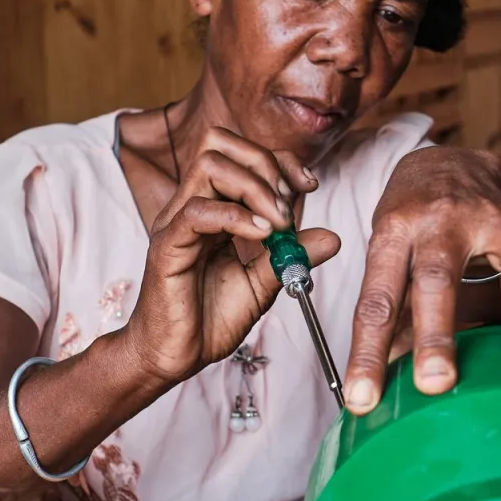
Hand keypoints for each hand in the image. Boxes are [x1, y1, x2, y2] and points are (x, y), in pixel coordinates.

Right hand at [119, 127, 338, 385]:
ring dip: (254, 187)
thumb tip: (333, 236)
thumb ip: (294, 254)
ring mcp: (178, 222)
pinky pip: (197, 211)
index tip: (309, 184)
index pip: (243, 154)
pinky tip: (260, 236)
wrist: (177, 356)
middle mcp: (193, 205)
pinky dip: (236, 216)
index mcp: (215, 207)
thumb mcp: (266, 282)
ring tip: (276, 224)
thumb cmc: (211, 318)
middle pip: (222, 144)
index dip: (281, 160)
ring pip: (209, 165)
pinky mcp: (167, 245)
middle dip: (267, 165)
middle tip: (288, 209)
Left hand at [344, 146, 500, 411]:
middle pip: (438, 277)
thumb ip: (388, 312)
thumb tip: (379, 380)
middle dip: (436, 333)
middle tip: (436, 383)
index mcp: (397, 229)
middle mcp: (445, 220)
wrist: (447, 162)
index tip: (363, 398)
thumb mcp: (386, 253)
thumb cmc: (410, 217)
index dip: (369, 350)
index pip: (378, 297)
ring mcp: (497, 222)